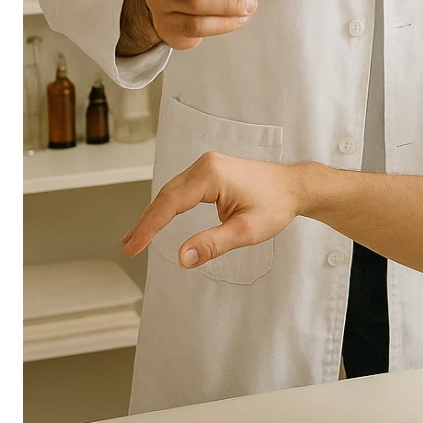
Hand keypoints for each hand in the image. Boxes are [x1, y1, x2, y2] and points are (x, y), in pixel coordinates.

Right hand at [121, 150, 305, 267]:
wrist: (294, 187)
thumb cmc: (276, 205)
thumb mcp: (246, 231)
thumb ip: (212, 244)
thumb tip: (182, 257)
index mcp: (211, 175)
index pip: (170, 203)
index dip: (148, 227)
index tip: (132, 247)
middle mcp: (206, 165)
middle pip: (166, 196)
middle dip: (145, 222)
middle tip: (128, 247)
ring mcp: (207, 166)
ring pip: (171, 192)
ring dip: (153, 214)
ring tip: (134, 238)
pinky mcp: (210, 171)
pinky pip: (181, 190)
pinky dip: (167, 206)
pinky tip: (156, 219)